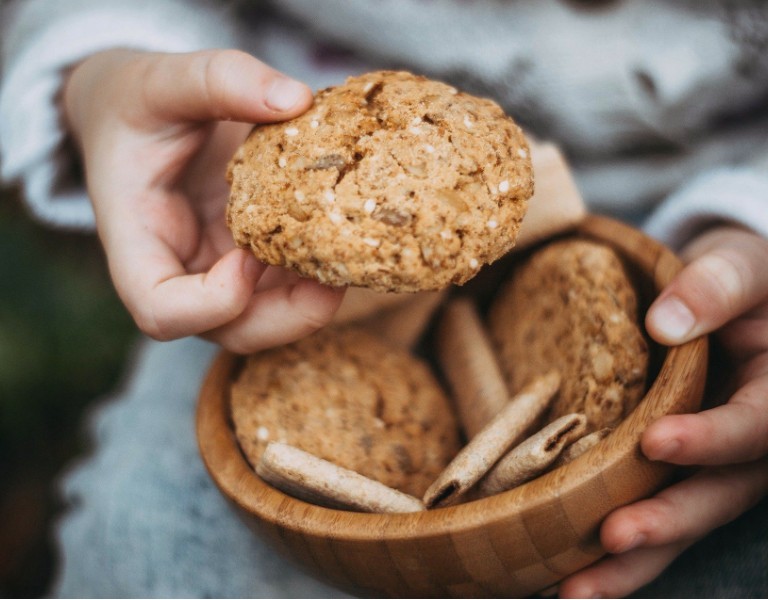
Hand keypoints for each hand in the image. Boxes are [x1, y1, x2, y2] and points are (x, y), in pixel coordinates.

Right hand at [64, 49, 344, 352]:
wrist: (136, 115)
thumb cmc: (136, 103)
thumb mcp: (162, 79)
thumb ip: (219, 79)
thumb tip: (296, 99)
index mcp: (137, 241)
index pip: (161, 311)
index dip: (211, 303)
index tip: (248, 255)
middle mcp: (179, 270)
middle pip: (230, 332)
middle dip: (287, 318)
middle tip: (334, 278)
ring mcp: (217, 270)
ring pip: (268, 319)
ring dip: (314, 301)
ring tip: (352, 255)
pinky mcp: (249, 258)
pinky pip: (287, 285)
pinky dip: (319, 272)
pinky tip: (346, 236)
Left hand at [559, 226, 767, 597]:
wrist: (722, 293)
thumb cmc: (739, 277)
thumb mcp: (740, 265)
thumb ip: (716, 287)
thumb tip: (666, 324)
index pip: (756, 427)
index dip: (712, 440)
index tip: (658, 443)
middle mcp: (747, 442)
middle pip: (717, 495)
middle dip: (668, 521)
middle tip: (616, 537)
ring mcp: (710, 464)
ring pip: (682, 523)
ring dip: (633, 561)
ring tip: (576, 590)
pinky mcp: (671, 472)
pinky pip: (649, 510)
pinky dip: (615, 551)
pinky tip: (568, 575)